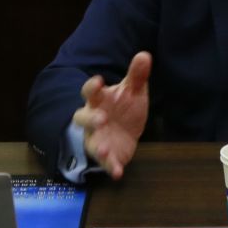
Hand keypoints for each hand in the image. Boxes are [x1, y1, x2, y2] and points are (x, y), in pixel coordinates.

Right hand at [72, 51, 150, 178]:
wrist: (125, 130)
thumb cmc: (124, 106)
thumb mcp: (133, 91)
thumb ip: (137, 75)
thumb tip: (144, 55)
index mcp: (98, 101)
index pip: (89, 92)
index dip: (91, 87)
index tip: (97, 82)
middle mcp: (93, 120)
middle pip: (82, 119)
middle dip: (90, 119)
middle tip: (101, 119)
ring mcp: (98, 139)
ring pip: (92, 144)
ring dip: (98, 148)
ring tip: (104, 150)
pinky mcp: (108, 156)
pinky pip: (106, 164)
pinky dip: (111, 167)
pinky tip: (118, 172)